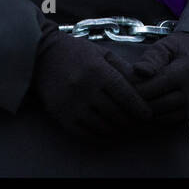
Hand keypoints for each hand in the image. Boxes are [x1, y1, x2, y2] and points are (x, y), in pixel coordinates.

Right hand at [31, 16, 151, 137]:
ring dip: (117, 130)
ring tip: (125, 128)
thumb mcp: (101, 53)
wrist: (41, 56)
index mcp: (97, 70)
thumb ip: (123, 68)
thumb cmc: (76, 52)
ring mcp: (71, 104)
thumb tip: (145, 84)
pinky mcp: (61, 116)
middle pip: (116, 114)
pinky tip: (107, 131)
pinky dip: (100, 135)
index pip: (125, 95)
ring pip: (103, 126)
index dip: (139, 108)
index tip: (148, 115)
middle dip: (131, 121)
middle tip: (138, 124)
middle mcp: (84, 88)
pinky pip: (86, 133)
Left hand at [130, 31, 188, 125]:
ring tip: (130, 101)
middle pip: (157, 105)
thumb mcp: (165, 47)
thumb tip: (138, 70)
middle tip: (121, 94)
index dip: (134, 86)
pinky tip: (143, 108)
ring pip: (161, 118)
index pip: (155, 86)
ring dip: (143, 112)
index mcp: (187, 73)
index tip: (120, 82)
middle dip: (136, 101)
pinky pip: (166, 124)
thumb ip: (152, 58)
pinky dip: (153, 119)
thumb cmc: (177, 51)